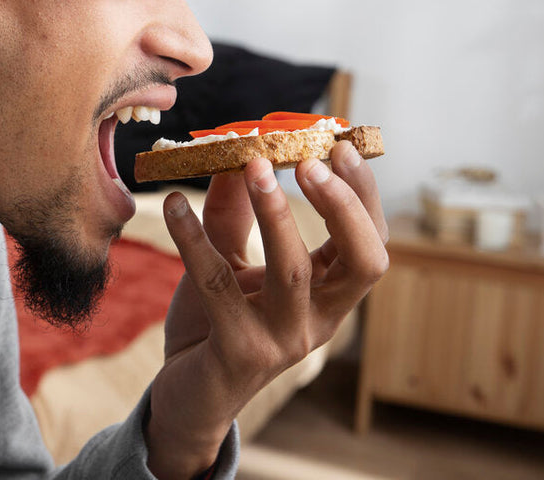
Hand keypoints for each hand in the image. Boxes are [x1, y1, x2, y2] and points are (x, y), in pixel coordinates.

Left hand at [144, 141, 388, 479]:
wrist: (187, 397)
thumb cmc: (215, 326)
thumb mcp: (228, 262)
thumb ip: (233, 214)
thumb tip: (234, 155)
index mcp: (328, 296)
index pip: (370, 242)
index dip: (362, 195)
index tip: (340, 146)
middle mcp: (318, 321)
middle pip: (363, 262)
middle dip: (343, 206)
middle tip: (309, 161)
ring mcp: (283, 341)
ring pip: (294, 272)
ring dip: (276, 214)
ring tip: (253, 166)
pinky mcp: (238, 352)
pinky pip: (218, 286)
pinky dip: (193, 239)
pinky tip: (173, 206)